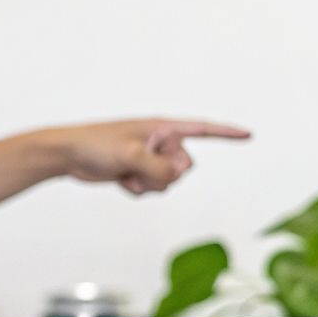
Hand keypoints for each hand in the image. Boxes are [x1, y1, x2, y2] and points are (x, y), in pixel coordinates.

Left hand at [53, 118, 251, 194]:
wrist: (69, 155)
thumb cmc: (95, 145)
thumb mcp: (130, 154)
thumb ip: (159, 167)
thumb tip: (176, 175)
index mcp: (162, 127)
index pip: (202, 129)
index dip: (227, 133)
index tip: (249, 135)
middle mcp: (160, 141)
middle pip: (185, 167)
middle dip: (165, 173)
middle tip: (139, 165)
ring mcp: (150, 157)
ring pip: (169, 181)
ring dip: (149, 183)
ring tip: (126, 171)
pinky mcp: (139, 171)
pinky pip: (154, 189)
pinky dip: (139, 189)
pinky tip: (121, 179)